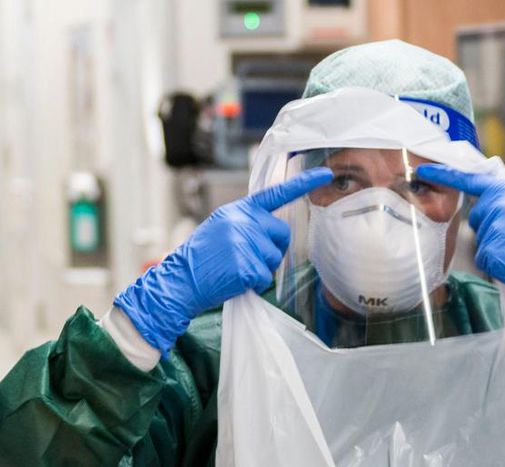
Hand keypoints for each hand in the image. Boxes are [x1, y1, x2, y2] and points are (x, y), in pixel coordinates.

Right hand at [114, 167, 332, 354]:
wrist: (179, 280)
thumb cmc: (202, 257)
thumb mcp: (221, 227)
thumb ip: (247, 223)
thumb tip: (275, 230)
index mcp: (239, 210)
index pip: (277, 194)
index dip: (303, 184)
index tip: (326, 175)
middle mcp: (244, 222)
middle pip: (283, 234)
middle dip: (274, 249)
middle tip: (249, 259)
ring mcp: (245, 243)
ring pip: (275, 259)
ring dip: (261, 270)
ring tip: (235, 269)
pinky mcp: (247, 266)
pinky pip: (265, 278)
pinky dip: (253, 284)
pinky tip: (234, 280)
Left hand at [416, 163, 504, 343]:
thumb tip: (486, 204)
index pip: (472, 181)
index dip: (446, 176)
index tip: (425, 171)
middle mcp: (500, 206)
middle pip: (477, 216)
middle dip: (490, 228)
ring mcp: (494, 228)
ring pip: (480, 239)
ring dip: (495, 247)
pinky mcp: (490, 250)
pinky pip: (483, 258)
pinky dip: (496, 264)